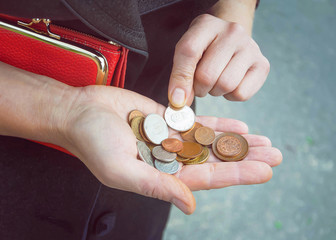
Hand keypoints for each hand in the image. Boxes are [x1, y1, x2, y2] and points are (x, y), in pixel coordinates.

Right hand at [61, 86, 280, 214]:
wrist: (79, 113)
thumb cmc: (92, 142)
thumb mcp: (121, 170)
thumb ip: (156, 186)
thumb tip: (190, 206)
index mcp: (161, 175)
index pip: (207, 177)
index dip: (236, 174)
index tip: (263, 171)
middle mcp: (170, 159)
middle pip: (216, 160)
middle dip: (245, 158)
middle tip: (275, 155)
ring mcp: (170, 138)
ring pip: (210, 141)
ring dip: (236, 141)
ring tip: (264, 141)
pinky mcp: (166, 119)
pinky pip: (197, 122)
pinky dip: (218, 124)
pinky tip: (238, 126)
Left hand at [168, 14, 269, 107]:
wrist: (231, 40)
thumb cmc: (205, 48)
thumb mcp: (188, 52)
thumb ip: (180, 74)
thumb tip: (179, 102)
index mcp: (207, 24)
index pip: (188, 52)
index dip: (179, 80)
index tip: (176, 99)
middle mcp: (232, 32)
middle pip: (207, 75)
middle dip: (198, 88)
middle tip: (199, 85)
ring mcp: (251, 47)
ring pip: (225, 85)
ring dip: (214, 92)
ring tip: (214, 82)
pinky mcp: (262, 65)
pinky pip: (241, 93)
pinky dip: (231, 96)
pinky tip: (229, 84)